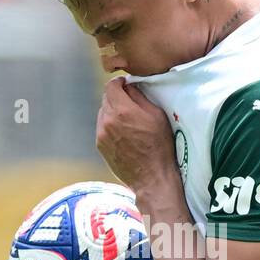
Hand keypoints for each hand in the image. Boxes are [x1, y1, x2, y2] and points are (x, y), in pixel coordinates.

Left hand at [95, 77, 177, 193]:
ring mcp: (101, 134)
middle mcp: (108, 120)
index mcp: (122, 110)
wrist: (152, 177)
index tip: (126, 85)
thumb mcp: (157, 115)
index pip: (111, 86)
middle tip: (129, 102)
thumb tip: (129, 86)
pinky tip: (123, 133)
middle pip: (106, 98)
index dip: (119, 82)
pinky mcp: (100, 145)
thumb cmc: (159, 146)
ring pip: (103, 113)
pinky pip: (102, 127)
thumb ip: (139, 96)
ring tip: (127, 121)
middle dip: (116, 97)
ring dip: (112, 111)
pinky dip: (110, 125)